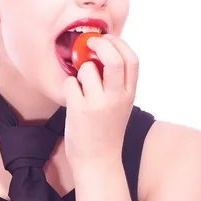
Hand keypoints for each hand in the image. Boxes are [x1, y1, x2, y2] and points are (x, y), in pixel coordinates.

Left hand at [62, 34, 138, 169]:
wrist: (98, 160)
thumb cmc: (106, 130)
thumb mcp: (121, 105)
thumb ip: (117, 82)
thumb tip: (102, 52)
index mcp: (130, 94)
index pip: (132, 59)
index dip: (119, 43)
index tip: (107, 39)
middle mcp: (117, 97)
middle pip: (113, 58)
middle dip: (99, 44)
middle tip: (88, 43)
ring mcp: (98, 103)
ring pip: (86, 68)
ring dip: (80, 71)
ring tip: (81, 86)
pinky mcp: (80, 110)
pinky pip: (70, 82)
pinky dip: (69, 85)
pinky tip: (73, 98)